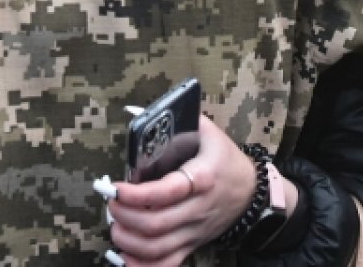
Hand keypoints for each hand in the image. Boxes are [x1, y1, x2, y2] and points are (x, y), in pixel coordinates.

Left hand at [106, 116, 255, 265]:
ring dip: (128, 241)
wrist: (252, 192)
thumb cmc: (224, 159)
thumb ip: (177, 118)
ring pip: (158, 248)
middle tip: (110, 203)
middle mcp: (198, 208)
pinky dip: (142, 266)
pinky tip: (124, 258)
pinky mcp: (192, 245)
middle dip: (125, 216)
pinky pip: (167, 265)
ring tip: (115, 226)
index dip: (137, 194)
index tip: (115, 187)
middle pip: (157, 224)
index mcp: (202, 177)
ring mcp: (194, 231)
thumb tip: (135, 111)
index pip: (167, 191)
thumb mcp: (207, 132)